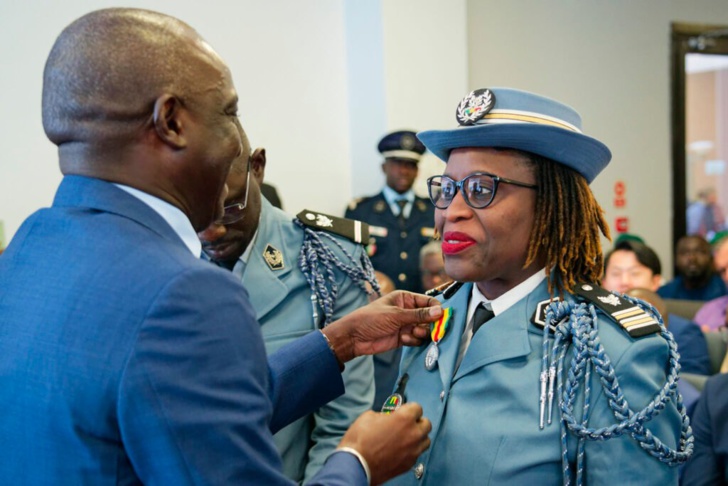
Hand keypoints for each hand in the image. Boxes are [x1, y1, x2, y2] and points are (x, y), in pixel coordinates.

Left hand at [322, 290, 441, 362]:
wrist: (354, 337)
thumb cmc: (371, 319)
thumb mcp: (395, 315)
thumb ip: (418, 315)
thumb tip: (440, 311)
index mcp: (406, 298)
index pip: (428, 302)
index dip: (437, 309)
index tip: (443, 318)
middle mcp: (408, 310)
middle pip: (429, 317)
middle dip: (431, 324)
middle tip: (433, 331)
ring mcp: (406, 325)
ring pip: (424, 330)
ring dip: (421, 333)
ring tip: (411, 333)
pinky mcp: (404, 338)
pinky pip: (417, 340)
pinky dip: (413, 341)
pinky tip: (404, 340)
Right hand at [338, 403, 430, 484]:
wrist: (356, 465)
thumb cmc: (360, 441)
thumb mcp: (368, 416)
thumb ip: (384, 414)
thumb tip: (388, 417)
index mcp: (404, 418)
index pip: (418, 408)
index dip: (409, 408)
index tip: (404, 410)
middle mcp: (413, 434)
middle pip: (427, 424)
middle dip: (417, 422)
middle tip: (406, 423)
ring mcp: (413, 450)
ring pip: (426, 440)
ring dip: (418, 437)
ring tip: (407, 437)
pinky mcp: (409, 464)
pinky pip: (417, 454)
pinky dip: (412, 450)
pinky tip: (401, 449)